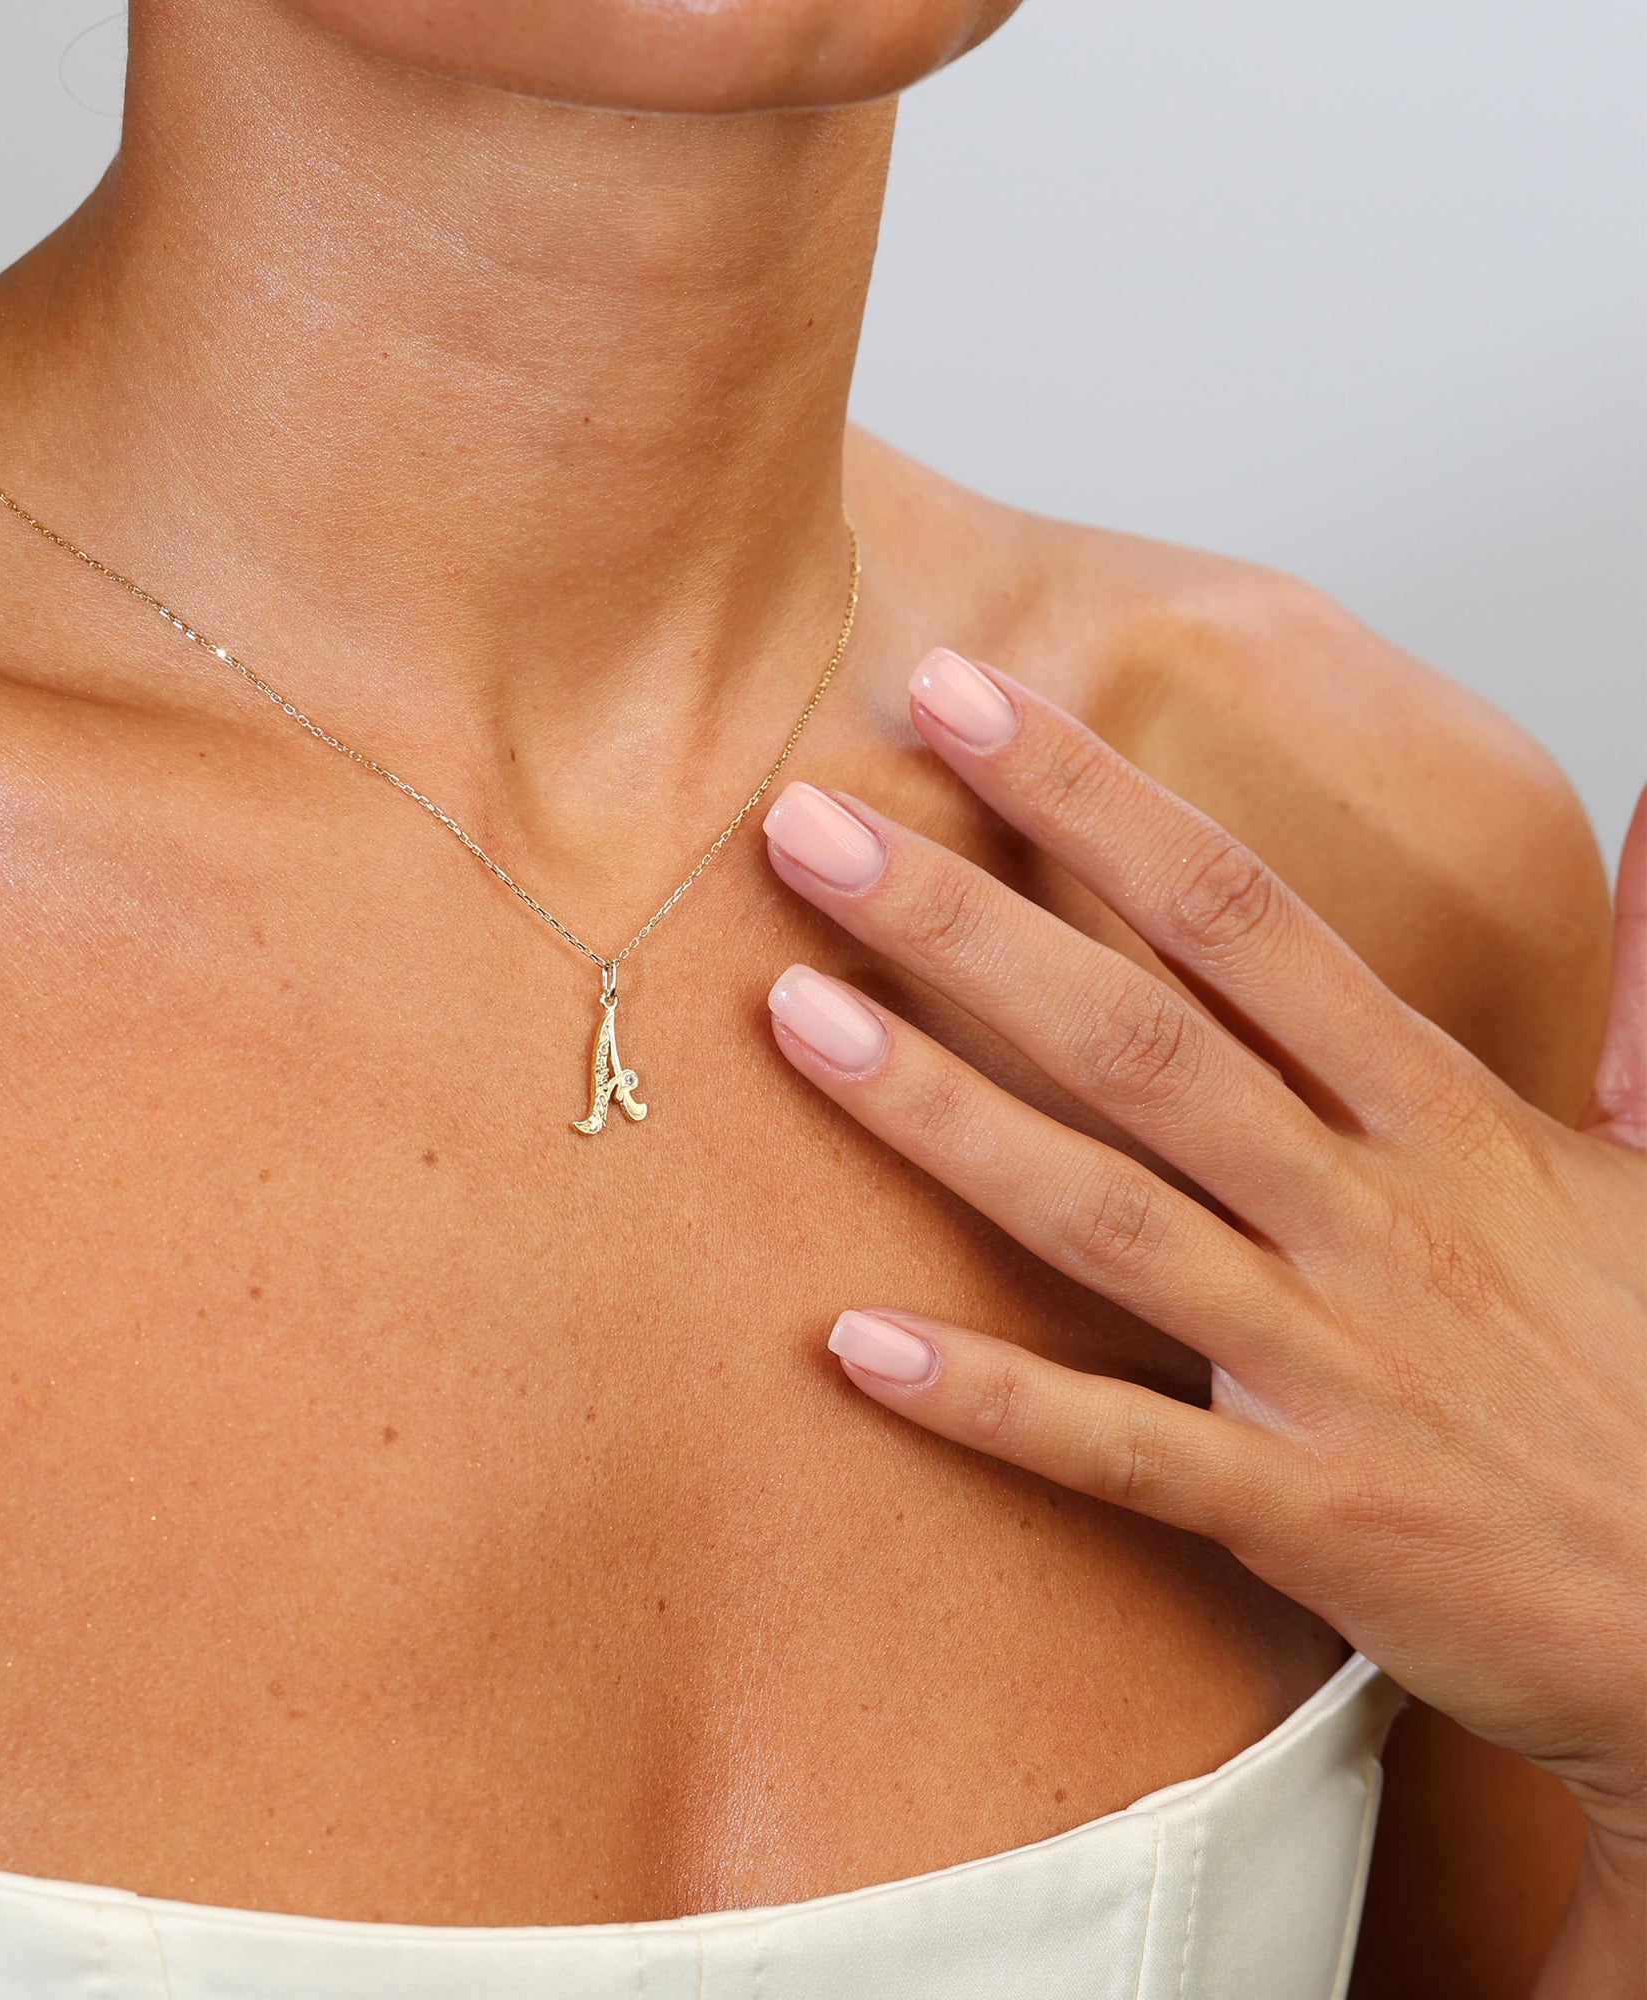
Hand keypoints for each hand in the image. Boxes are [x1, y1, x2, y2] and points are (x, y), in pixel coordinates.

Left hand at [760, 651, 1646, 1988]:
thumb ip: (1641, 980)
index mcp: (1444, 1118)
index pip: (1238, 916)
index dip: (1092, 799)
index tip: (960, 704)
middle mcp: (1371, 1219)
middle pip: (1137, 1037)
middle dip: (962, 921)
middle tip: (801, 828)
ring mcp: (1330, 1368)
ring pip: (1104, 1217)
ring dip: (938, 1114)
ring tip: (790, 1019)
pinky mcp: (1306, 1512)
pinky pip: (1122, 1451)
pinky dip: (990, 1399)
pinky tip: (852, 1344)